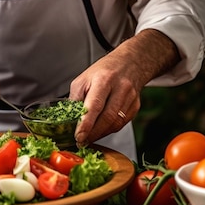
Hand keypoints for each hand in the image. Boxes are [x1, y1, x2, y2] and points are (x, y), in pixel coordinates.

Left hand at [70, 29, 179, 145]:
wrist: (129, 63)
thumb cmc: (104, 71)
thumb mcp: (83, 79)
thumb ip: (76, 99)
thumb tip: (68, 119)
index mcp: (103, 79)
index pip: (95, 105)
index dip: (86, 123)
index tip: (78, 136)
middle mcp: (120, 88)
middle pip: (107, 117)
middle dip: (93, 133)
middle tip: (81, 141)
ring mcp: (130, 97)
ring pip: (116, 123)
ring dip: (100, 134)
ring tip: (88, 137)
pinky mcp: (136, 106)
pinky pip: (122, 123)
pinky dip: (109, 130)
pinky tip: (100, 130)